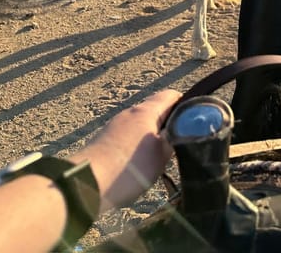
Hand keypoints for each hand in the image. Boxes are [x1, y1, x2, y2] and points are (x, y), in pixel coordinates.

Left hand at [75, 89, 180, 210]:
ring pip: (141, 126)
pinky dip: (136, 147)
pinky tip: (139, 166)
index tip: (196, 119)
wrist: (84, 185)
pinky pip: (127, 138)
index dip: (187, 104)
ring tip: (161, 158)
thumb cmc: (128, 168)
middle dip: (170, 124)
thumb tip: (182, 133)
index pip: (171, 96)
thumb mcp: (162, 156)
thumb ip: (175, 140)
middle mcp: (128, 114)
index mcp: (146, 111)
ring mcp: (113, 127)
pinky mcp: (103, 142)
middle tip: (182, 142)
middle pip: (155, 111)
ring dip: (152, 137)